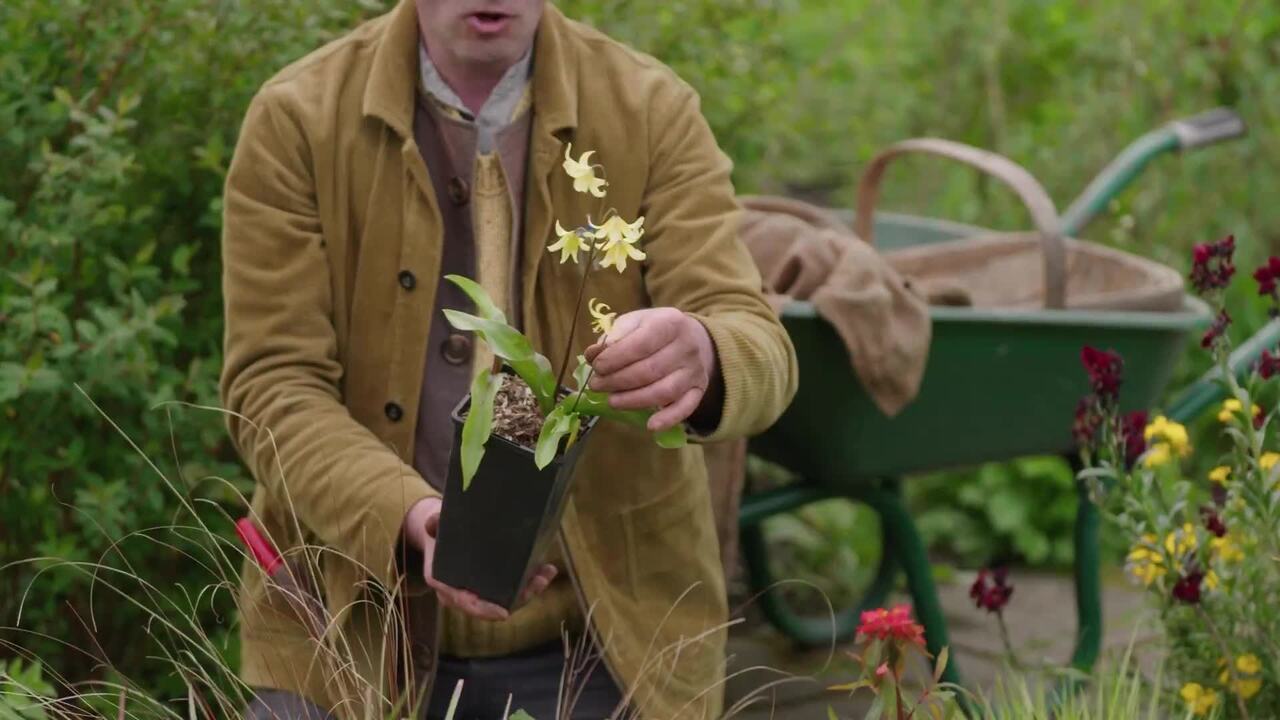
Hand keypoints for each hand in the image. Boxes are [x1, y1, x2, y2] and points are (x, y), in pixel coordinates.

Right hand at [401, 497, 557, 619]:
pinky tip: (546, 569)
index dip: (484, 609)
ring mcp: (475, 592)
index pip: (465, 602)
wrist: (439, 535)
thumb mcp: (433, 526)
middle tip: (538, 582)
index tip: (504, 613)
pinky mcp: (489, 587)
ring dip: (528, 590)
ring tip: (546, 573)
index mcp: (443, 583)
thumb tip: (431, 522)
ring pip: (505, 600)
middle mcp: (459, 594)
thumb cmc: (437, 531)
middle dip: (518, 598)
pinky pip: (510, 591)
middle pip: (491, 605)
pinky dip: (528, 583)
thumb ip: (433, 524)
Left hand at [583, 307, 718, 430]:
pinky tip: (650, 426)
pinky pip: (685, 408)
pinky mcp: (698, 390)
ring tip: (612, 401)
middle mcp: (687, 346)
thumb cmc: (654, 330)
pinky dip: (668, 419)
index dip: (615, 358)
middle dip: (618, 381)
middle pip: (650, 370)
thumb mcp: (634, 323)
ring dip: (633, 400)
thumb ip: (613, 337)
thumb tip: (593, 354)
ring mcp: (694, 370)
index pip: (641, 344)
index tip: (596, 366)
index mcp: (670, 323)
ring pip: (664, 392)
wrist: (691, 338)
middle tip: (597, 385)